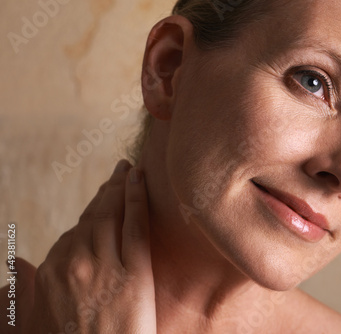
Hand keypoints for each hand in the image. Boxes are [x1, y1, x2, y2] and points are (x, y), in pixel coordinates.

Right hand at [25, 160, 155, 333]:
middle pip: (93, 217)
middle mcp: (74, 264)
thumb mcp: (30, 324)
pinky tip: (139, 179)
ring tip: (130, 171)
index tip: (101, 197)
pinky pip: (134, 225)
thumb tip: (15, 265)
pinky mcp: (134, 272)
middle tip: (119, 172)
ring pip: (112, 214)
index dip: (91, 211)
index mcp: (50, 274)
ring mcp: (104, 266)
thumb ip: (20, 293)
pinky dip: (136, 197)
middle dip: (106, 192)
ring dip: (121, 187)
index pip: (75, 232)